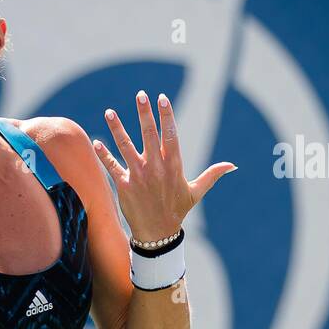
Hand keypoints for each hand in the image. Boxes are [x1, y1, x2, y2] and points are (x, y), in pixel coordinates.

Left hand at [93, 91, 236, 242]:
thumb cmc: (177, 210)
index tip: (162, 98)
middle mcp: (156, 167)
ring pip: (126, 146)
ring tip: (109, 112)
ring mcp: (139, 175)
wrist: (158, 233)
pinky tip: (96, 141)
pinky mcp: (124, 185)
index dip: (166, 115)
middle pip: (149, 134)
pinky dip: (103, 154)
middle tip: (140, 94)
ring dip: (117, 128)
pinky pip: (112, 166)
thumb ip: (212, 175)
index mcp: (174, 165)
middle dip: (145, 113)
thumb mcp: (196, 192)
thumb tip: (233, 166)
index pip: (171, 135)